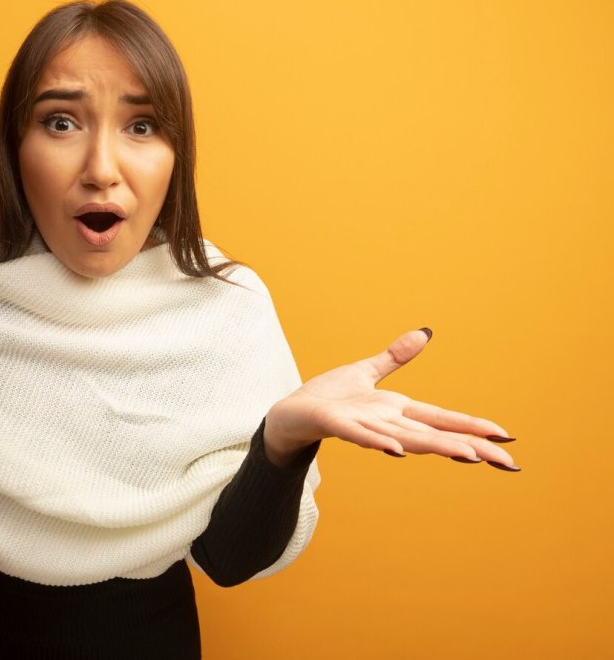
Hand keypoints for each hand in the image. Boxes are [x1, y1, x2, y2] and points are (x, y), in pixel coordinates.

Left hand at [264, 329, 518, 470]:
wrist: (287, 414)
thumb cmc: (326, 398)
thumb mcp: (365, 371)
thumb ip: (395, 357)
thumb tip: (425, 333)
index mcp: (396, 410)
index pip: (442, 419)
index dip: (473, 427)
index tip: (508, 437)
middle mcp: (386, 422)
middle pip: (434, 435)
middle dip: (472, 447)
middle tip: (509, 464)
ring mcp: (363, 425)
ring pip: (406, 437)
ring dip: (437, 447)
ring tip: (470, 456)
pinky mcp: (336, 424)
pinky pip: (360, 435)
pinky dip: (378, 441)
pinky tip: (397, 451)